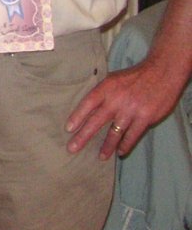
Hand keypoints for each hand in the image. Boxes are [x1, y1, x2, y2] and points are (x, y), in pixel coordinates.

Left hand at [65, 54, 185, 159]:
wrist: (161, 73)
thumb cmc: (133, 77)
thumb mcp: (113, 79)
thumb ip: (101, 93)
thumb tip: (87, 107)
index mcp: (106, 88)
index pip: (87, 104)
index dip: (77, 117)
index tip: (68, 129)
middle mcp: (116, 100)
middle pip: (96, 121)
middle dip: (83, 136)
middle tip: (72, 148)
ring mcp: (131, 110)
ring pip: (115, 132)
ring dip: (107, 146)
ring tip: (101, 157)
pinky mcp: (145, 118)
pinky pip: (133, 135)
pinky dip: (126, 145)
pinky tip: (121, 152)